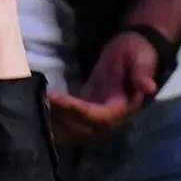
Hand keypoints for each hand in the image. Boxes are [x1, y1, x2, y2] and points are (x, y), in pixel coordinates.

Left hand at [46, 27, 164, 144]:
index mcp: (120, 108)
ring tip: (31, 108)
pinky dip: (53, 118)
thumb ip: (141, 74)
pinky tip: (35, 110)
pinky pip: (68, 121)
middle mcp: (108, 119)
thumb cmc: (136, 53)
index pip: (94, 116)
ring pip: (71, 129)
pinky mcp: (85, 111)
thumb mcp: (140, 60)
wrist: (134, 52)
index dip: (73, 110)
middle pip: (79, 127)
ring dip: (52, 122)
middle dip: (57, 118)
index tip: (53, 98)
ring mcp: (96, 117)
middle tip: (35, 102)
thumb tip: (149, 88)